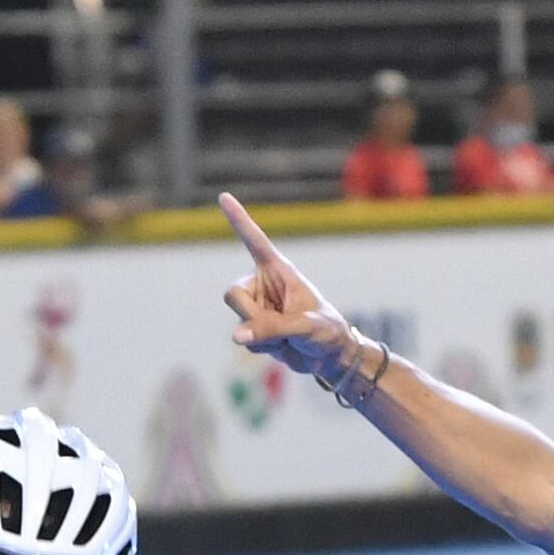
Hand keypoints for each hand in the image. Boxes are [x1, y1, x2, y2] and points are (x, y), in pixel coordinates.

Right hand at [218, 194, 360, 386]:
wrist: (330, 358)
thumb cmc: (326, 332)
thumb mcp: (304, 327)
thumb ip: (271, 328)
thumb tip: (236, 336)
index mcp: (279, 270)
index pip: (255, 241)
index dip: (239, 220)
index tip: (224, 196)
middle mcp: (263, 285)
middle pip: (233, 294)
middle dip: (251, 315)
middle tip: (279, 327)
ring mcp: (257, 307)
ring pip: (239, 321)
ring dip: (262, 336)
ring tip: (289, 337)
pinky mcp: (255, 328)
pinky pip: (245, 340)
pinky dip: (263, 348)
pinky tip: (283, 345)